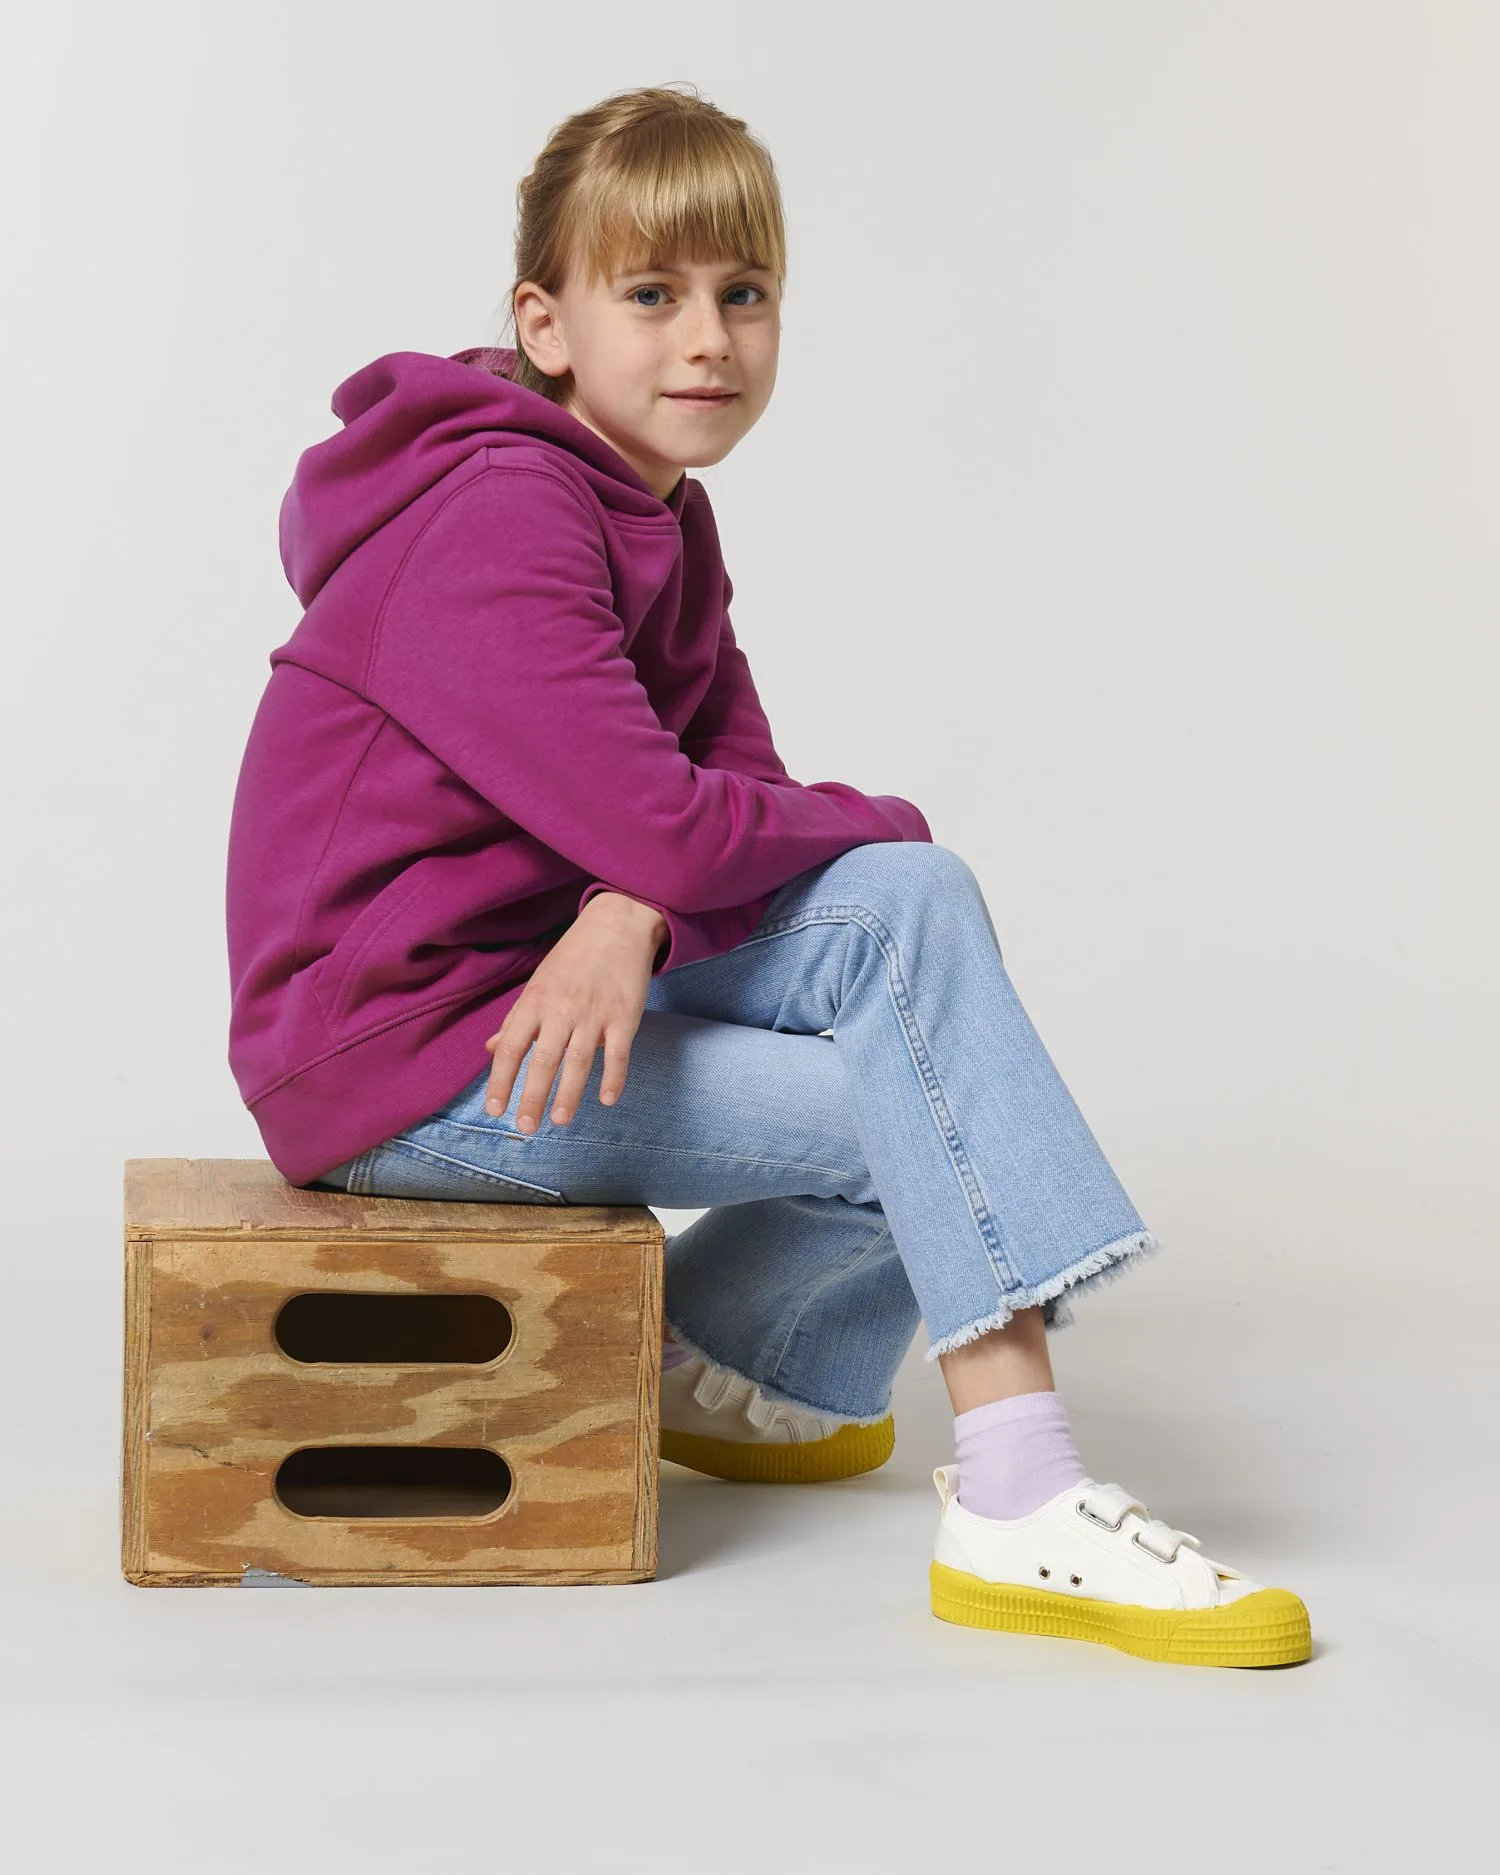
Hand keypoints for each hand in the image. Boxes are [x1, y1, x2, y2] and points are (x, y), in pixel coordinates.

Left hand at [481, 893, 667, 1132]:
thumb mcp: (538, 983)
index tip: (494, 1109)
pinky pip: (619, 1053)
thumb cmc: (573, 957)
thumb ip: (517, 1019)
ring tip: (560, 1120)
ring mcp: (595, 1013)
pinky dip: (613, 1078)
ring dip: (569, 1094)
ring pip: (579, 1061)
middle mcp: (562, 1009)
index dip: (500, 1080)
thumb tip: (492, 1048)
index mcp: (535, 1001)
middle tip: (524, 1127)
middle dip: (532, 1096)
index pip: (511, 1047)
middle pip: (543, 1059)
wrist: (617, 925)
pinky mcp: (625, 1016)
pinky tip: (607, 1100)